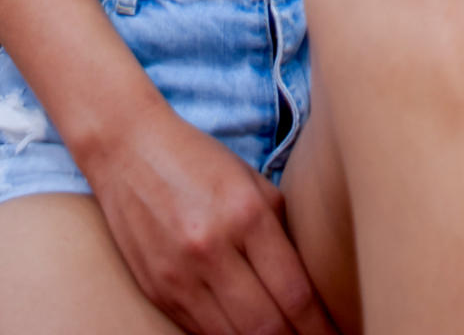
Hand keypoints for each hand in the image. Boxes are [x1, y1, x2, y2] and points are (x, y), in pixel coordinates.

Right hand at [87, 103, 342, 334]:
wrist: (127, 147)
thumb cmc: (197, 159)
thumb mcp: (250, 180)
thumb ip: (280, 229)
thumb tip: (310, 281)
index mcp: (245, 214)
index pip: (294, 293)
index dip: (321, 325)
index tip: (337, 333)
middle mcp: (212, 248)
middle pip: (265, 327)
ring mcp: (179, 275)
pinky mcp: (156, 290)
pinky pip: (200, 332)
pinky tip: (247, 334)